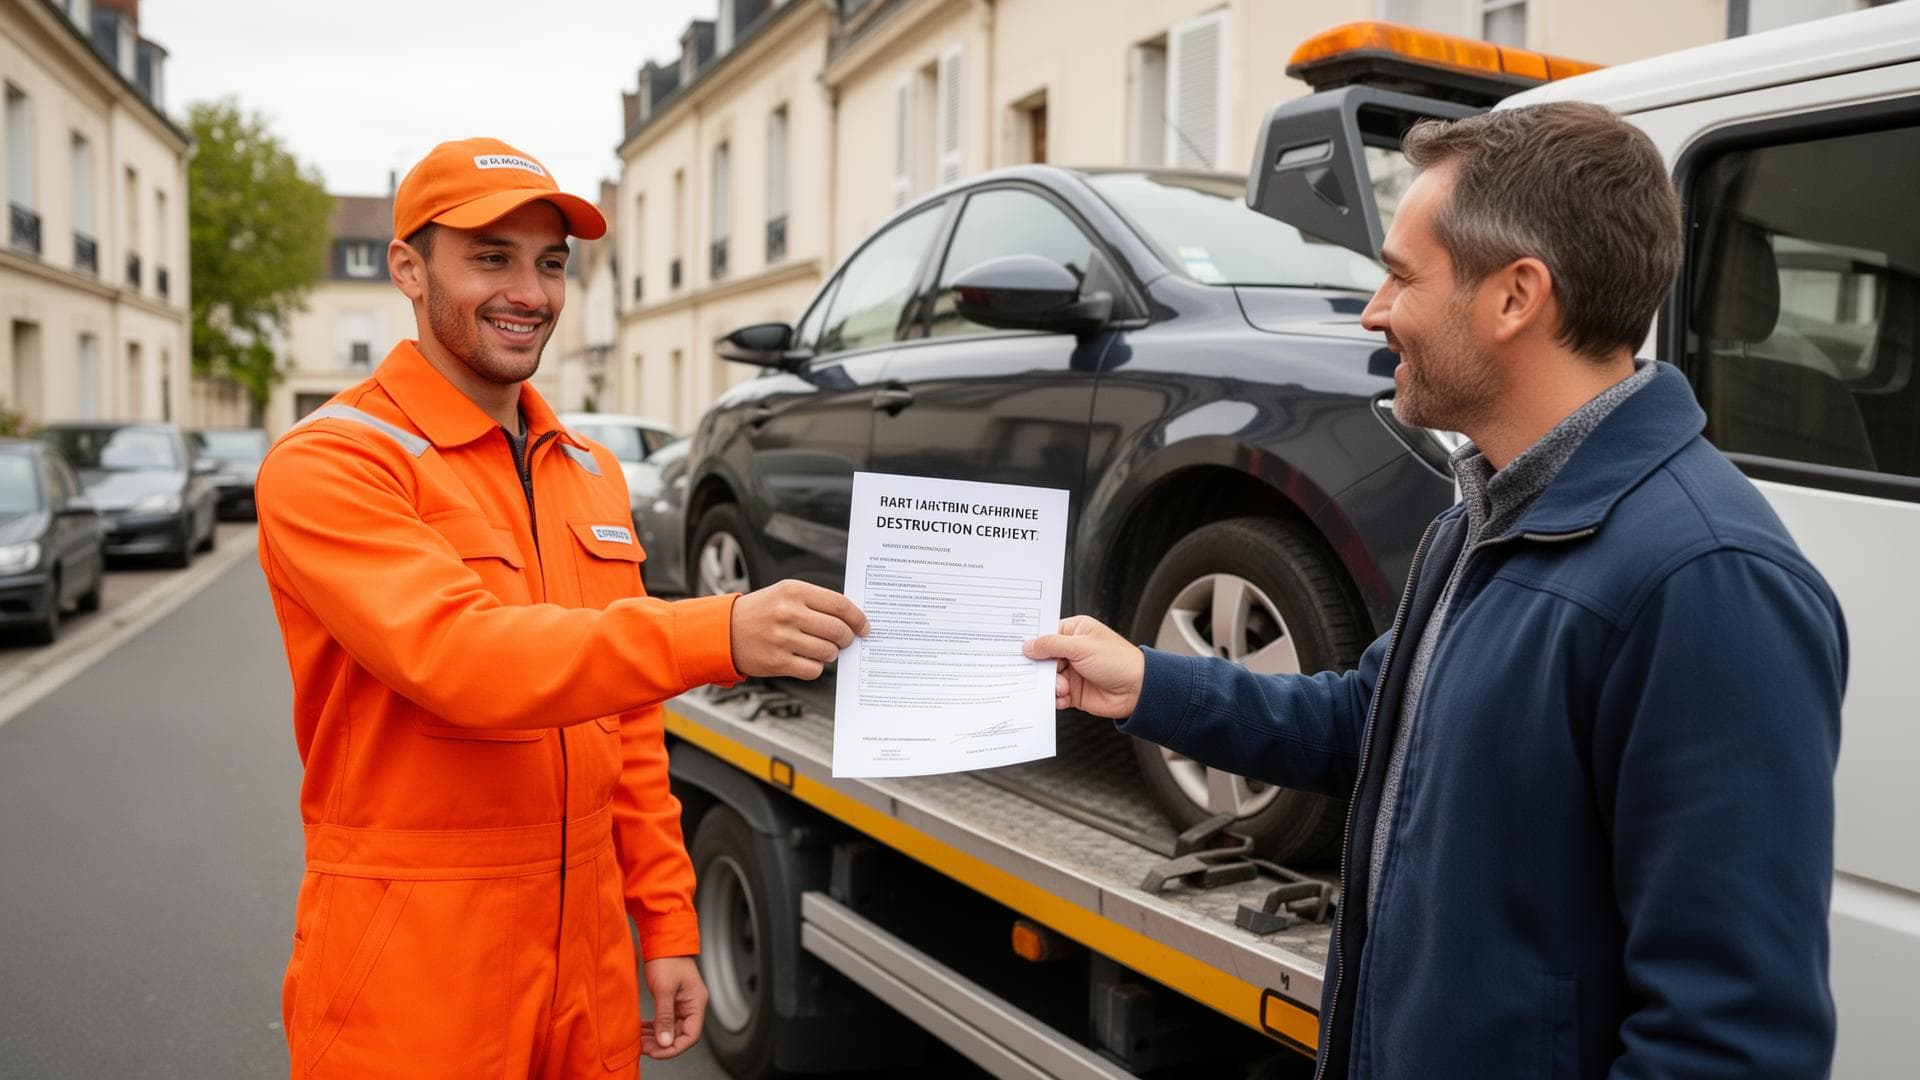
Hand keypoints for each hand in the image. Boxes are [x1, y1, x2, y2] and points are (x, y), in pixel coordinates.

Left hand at [642, 955, 706, 1059]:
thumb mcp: (664, 989)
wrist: (663, 940)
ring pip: (670, 1028)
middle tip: (643, 1047)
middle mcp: (692, 1005)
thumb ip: (664, 1017)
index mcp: (696, 1002)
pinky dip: (653, 1027)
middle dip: (661, 1044)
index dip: (673, 1047)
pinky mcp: (672, 1000)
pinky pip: (664, 1020)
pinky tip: (642, 1030)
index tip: (656, 1051)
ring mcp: (682, 1003)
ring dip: (655, 1036)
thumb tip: (665, 1041)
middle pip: (680, 1034)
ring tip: (639, 1040)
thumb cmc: (667, 959)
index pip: (691, 1035)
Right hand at [729, 579, 869, 679]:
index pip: (839, 605)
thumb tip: (851, 619)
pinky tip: (807, 659)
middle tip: (845, 640)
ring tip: (821, 648)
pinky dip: (815, 667)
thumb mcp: (785, 593)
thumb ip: (816, 602)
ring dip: (831, 653)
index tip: (864, 627)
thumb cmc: (760, 611)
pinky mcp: (777, 661)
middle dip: (847, 638)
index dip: (858, 618)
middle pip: (837, 630)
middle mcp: (788, 613)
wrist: (724, 631)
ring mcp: (782, 638)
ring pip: (828, 652)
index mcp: (794, 591)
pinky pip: (813, 669)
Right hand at [1022, 615, 1144, 717]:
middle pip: (1041, 658)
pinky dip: (1055, 698)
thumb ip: (1052, 645)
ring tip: (1063, 687)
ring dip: (1050, 684)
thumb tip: (1028, 645)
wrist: (1138, 690)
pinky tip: (1064, 696)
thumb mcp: (1082, 646)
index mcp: (1074, 631)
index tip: (1016, 648)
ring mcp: (1071, 671)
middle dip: (1038, 667)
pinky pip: (1054, 695)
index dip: (1031, 641)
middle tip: (1038, 673)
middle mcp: (1071, 650)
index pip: (1045, 633)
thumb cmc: (1118, 661)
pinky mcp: (1073, 691)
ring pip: (1046, 678)